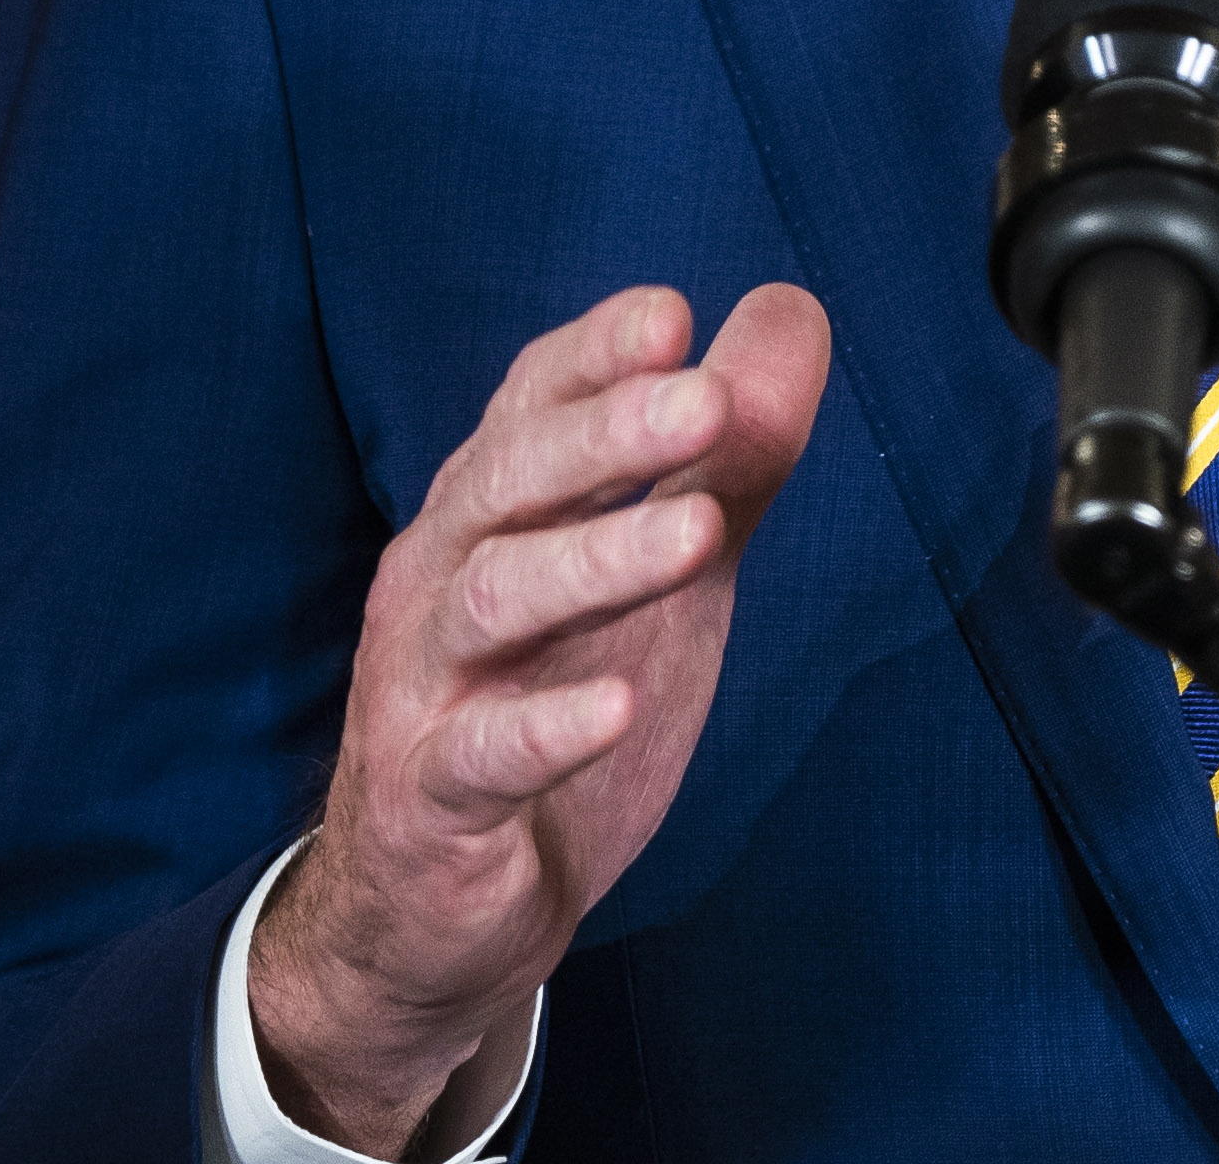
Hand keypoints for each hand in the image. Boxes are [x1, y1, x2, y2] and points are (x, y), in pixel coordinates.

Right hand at [247, 282, 833, 1152]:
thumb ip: (724, 457)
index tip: (673, 314)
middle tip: (705, 397)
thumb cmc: (546, 702)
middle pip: (510, 482)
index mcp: (493, 512)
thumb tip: (792, 311)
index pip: (531, 405)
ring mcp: (426, 687)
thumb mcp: (658, 577)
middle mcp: (442, 577)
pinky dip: (546, 729)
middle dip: (607, 435)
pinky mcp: (430, 801)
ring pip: (495, 600)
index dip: (595, 357)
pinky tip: (617, 708)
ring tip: (696, 534)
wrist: (430, 907)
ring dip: (595, 558)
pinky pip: (479, 757)